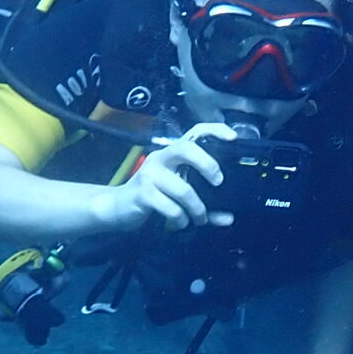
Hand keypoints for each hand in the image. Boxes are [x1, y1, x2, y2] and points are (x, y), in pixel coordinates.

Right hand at [98, 122, 236, 231]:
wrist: (119, 208)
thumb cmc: (154, 199)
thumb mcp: (180, 198)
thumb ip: (205, 206)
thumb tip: (229, 218)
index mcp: (173, 154)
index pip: (195, 132)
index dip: (215, 130)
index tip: (233, 137)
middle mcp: (161, 158)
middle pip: (186, 148)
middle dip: (207, 164)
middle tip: (218, 182)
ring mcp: (150, 174)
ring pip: (184, 189)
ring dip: (197, 209)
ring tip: (199, 218)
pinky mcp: (143, 192)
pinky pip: (171, 207)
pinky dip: (181, 219)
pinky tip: (180, 223)